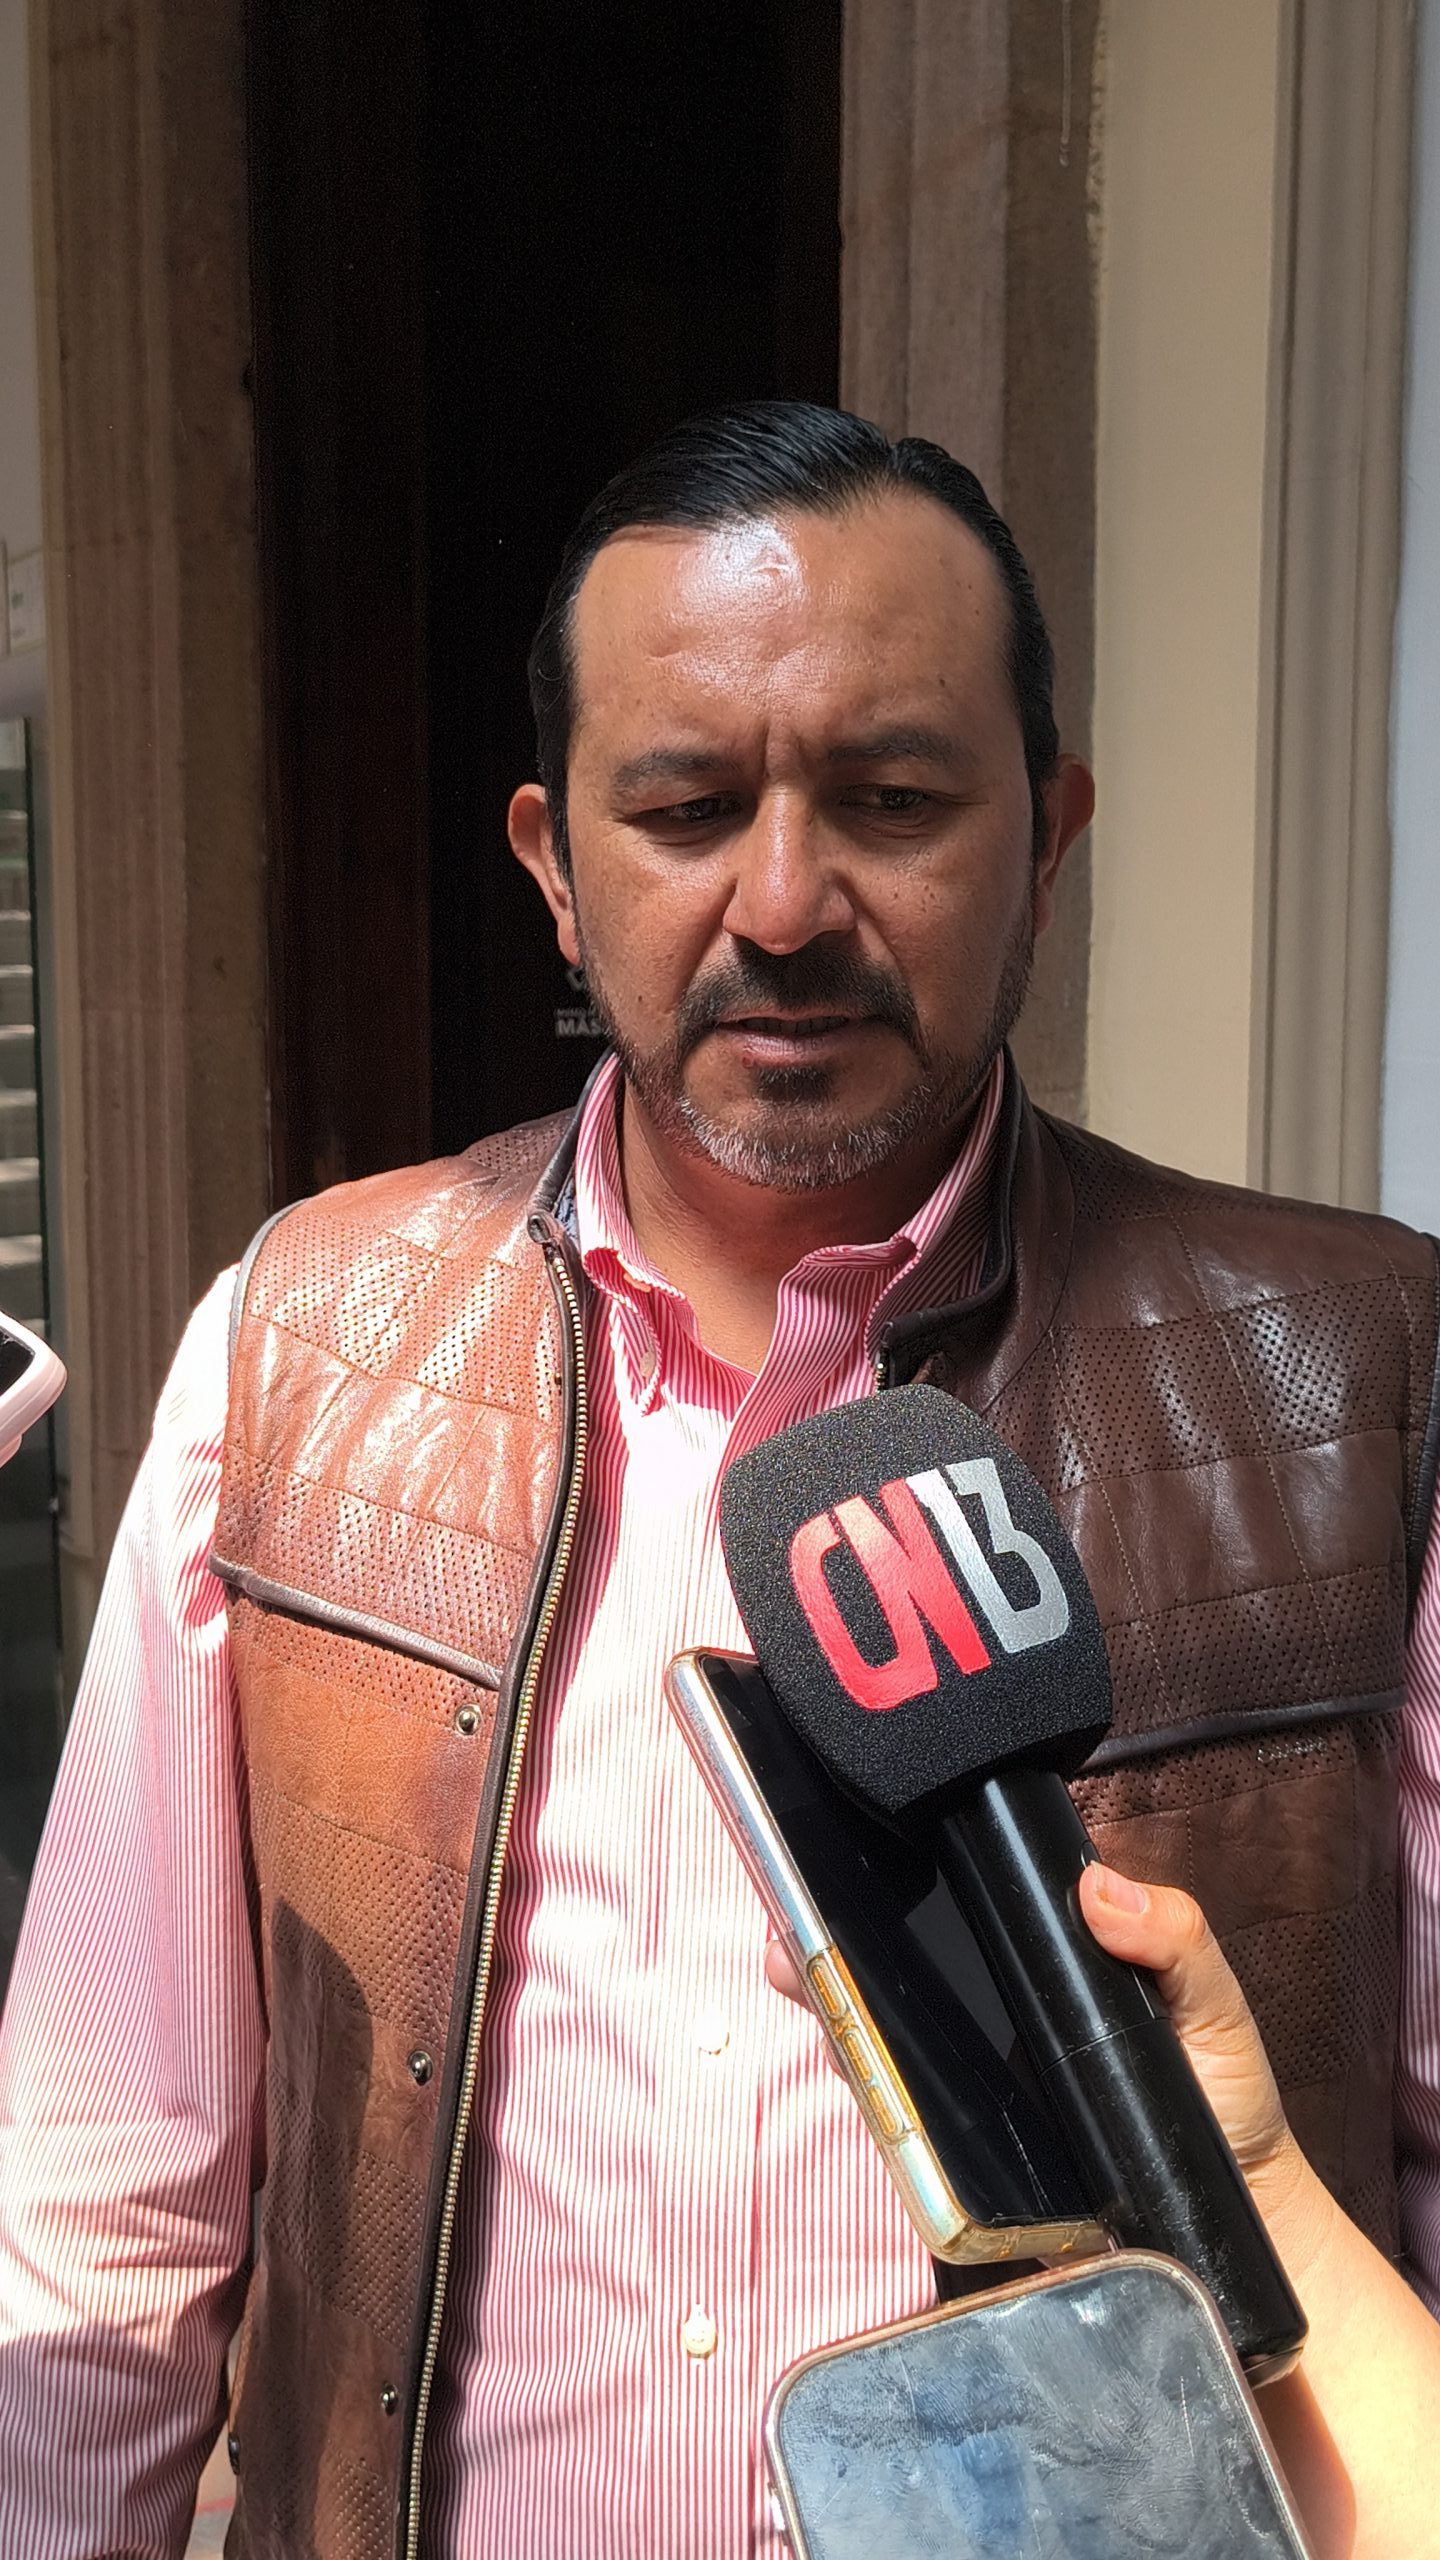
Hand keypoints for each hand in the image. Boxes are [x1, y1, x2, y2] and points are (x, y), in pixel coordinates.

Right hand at [766, 1863, 1335, 2284]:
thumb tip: (1099, 1886)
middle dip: (841, 1929)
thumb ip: (1177, 1942)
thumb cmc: (1225, 2103)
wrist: (1229, 2229)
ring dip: (834, 1994)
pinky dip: (862, 2078)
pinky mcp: (966, 2141)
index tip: (864, 1845)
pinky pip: (902, 2104)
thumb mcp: (1215, 2009)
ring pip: (888, 2023)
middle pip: (908, 1952)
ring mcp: (976, 2072)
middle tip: (796, 1918)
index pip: (973, 1897)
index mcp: (1053, 1958)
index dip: (915, 1867)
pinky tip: (839, 2054)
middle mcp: (1001, 2004)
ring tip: (795, 1967)